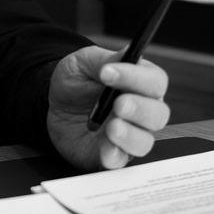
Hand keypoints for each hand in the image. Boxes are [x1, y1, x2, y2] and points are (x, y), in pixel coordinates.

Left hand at [46, 45, 169, 169]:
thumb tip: (127, 53)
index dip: (136, 77)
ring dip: (130, 135)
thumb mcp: (84, 63)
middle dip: (140, 109)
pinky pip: (122, 161)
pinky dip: (115, 156)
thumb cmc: (76, 82)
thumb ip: (105, 59)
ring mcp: (129, 135)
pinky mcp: (113, 155)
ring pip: (145, 141)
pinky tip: (105, 148)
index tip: (108, 72)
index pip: (154, 81)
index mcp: (140, 83)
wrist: (54, 106)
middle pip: (158, 114)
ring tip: (111, 127)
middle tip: (118, 104)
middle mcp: (142, 111)